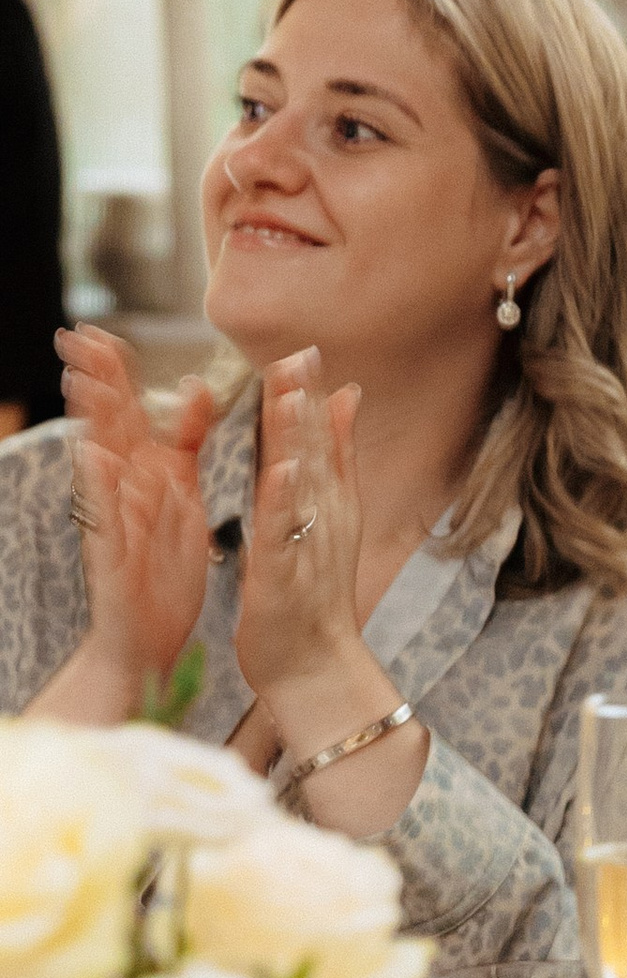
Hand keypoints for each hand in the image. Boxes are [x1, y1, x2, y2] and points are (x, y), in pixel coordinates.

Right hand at [57, 324, 213, 698]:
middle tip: (79, 337)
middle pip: (109, 428)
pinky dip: (103, 491)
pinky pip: (107, 519)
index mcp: (149, 478)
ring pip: (102, 466)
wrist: (150, 643)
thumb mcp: (184, 498)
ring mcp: (115, 523)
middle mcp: (126, 494)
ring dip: (92, 425)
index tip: (103, 333)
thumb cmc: (165, 571)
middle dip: (96, 384)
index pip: (130, 416)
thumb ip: (186, 446)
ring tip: (82, 384)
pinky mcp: (114, 558)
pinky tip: (98, 460)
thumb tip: (196, 388)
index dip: (117, 377)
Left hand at [233, 350, 372, 728]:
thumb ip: (340, 455)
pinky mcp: (282, 576)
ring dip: (297, 440)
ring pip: (300, 486)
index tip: (304, 347)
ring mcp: (306, 546)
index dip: (309, 394)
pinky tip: (281, 470)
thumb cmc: (317, 595)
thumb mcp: (334, 515)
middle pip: (311, 452)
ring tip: (291, 395)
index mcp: (328, 502)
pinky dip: (282, 501)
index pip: (317, 440)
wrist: (317, 667)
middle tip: (299, 352)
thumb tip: (347, 394)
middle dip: (304, 402)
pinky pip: (281, 534)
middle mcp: (324, 518)